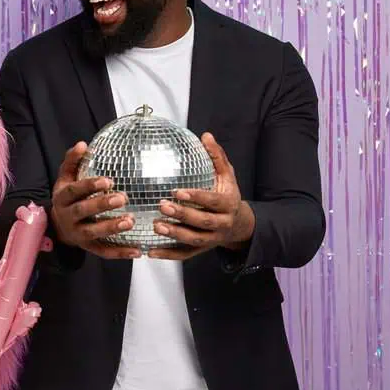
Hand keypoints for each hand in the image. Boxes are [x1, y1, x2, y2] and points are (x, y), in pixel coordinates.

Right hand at [50, 142, 139, 258]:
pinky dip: (120, 253)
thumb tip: (82, 144)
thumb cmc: (68, 197)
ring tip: (130, 221)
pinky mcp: (88, 248)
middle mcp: (67, 216)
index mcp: (62, 197)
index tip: (108, 180)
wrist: (58, 227)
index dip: (89, 186)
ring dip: (111, 227)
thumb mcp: (65, 179)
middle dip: (101, 205)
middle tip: (122, 198)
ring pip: (93, 233)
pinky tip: (137, 250)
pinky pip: (104, 251)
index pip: (74, 191)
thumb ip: (72, 161)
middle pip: (82, 211)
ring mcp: (77, 234)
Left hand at [150, 133, 254, 259]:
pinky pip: (184, 255)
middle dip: (182, 215)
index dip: (196, 197)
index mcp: (228, 205)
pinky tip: (150, 252)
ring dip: (174, 234)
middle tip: (162, 206)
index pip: (212, 202)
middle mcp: (221, 224)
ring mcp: (211, 239)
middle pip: (202, 222)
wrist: (239, 225)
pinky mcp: (200, 249)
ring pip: (193, 240)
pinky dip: (167, 255)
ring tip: (156, 226)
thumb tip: (206, 135)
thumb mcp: (227, 176)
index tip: (177, 191)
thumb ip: (217, 157)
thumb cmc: (227, 195)